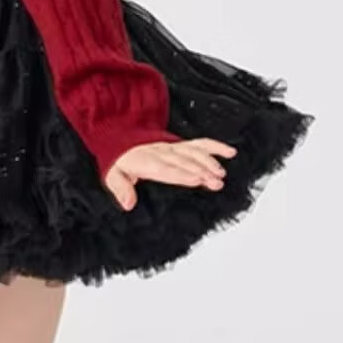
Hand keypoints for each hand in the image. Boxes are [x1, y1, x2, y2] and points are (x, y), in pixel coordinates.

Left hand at [102, 137, 237, 211]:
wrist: (120, 138)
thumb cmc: (121, 161)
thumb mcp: (113, 175)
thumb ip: (121, 189)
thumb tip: (128, 204)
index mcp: (146, 161)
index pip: (166, 169)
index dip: (182, 174)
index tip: (197, 179)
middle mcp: (162, 152)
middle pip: (184, 162)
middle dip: (202, 171)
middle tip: (216, 182)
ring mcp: (173, 147)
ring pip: (194, 153)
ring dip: (210, 162)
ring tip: (221, 174)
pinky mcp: (180, 145)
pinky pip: (200, 143)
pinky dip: (215, 147)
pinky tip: (229, 153)